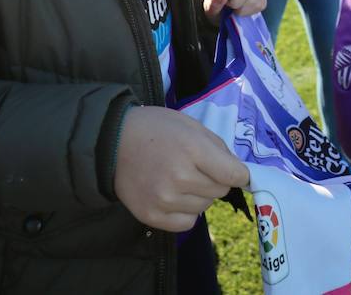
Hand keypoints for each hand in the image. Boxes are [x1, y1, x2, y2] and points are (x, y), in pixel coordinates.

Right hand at [114, 106, 248, 231]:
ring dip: (199, 196)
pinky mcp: (152, 216)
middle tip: (195, 167)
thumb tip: (239, 173)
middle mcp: (180, 177)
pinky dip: (186, 213)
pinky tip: (173, 196)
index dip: (238, 173)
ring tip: (179, 179)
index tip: (233, 172)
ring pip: (204, 207)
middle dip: (214, 180)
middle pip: (220, 191)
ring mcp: (165, 200)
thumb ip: (217, 147)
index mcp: (192, 149)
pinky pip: (187, 223)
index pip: (233, 174)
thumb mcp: (189, 125)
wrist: (111, 142)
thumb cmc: (154, 129)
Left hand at [202, 0, 266, 20]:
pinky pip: (260, 6)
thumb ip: (214, 1)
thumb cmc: (215, 3)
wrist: (222, 1)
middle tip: (231, 7)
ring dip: (245, 10)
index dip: (235, 2)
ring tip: (237, 6)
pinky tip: (244, 6)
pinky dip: (252, 10)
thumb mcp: (210, 6)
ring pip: (256, 3)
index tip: (228, 5)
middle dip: (240, 7)